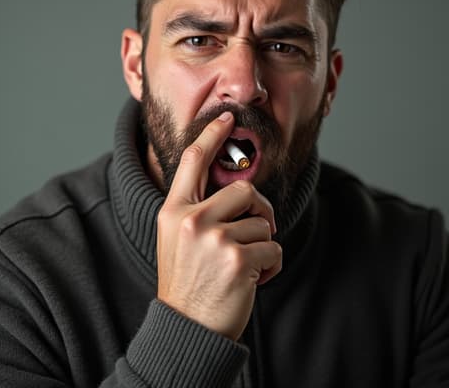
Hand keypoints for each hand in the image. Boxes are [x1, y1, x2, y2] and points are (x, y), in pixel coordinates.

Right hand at [156, 111, 282, 340]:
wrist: (186, 329)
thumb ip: (197, 210)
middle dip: (259, 212)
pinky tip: (252, 281)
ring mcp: (214, 239)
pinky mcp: (238, 260)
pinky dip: (271, 267)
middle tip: (254, 235)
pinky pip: (275, 249)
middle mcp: (192, 220)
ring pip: (263, 223)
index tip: (227, 119)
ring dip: (263, 247)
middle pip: (245, 191)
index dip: (212, 135)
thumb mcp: (176, 239)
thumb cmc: (187, 283)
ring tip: (242, 268)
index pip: (194, 161)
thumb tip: (235, 188)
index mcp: (173, 212)